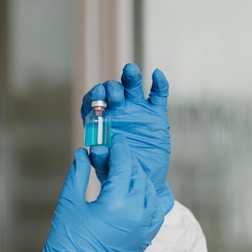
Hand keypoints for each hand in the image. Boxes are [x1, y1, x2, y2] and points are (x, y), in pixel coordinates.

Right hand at [24, 134, 163, 251]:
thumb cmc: (67, 239)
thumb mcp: (69, 202)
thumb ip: (78, 173)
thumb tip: (84, 154)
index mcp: (117, 203)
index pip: (124, 165)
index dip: (119, 148)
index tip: (114, 139)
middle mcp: (137, 214)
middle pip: (138, 176)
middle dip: (125, 161)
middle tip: (110, 155)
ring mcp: (144, 227)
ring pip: (150, 191)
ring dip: (137, 178)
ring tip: (121, 173)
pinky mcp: (145, 238)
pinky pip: (157, 211)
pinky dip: (149, 197)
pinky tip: (137, 192)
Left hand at [82, 63, 173, 213]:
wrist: (144, 181)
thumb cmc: (120, 173)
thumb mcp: (108, 169)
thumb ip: (100, 159)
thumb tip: (95, 149)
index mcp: (100, 122)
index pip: (92, 103)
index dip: (92, 97)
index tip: (95, 98)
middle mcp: (117, 112)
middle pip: (112, 92)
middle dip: (110, 89)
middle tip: (112, 93)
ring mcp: (137, 111)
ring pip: (132, 88)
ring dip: (130, 78)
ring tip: (130, 71)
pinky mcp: (156, 115)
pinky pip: (158, 95)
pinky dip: (159, 84)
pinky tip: (156, 75)